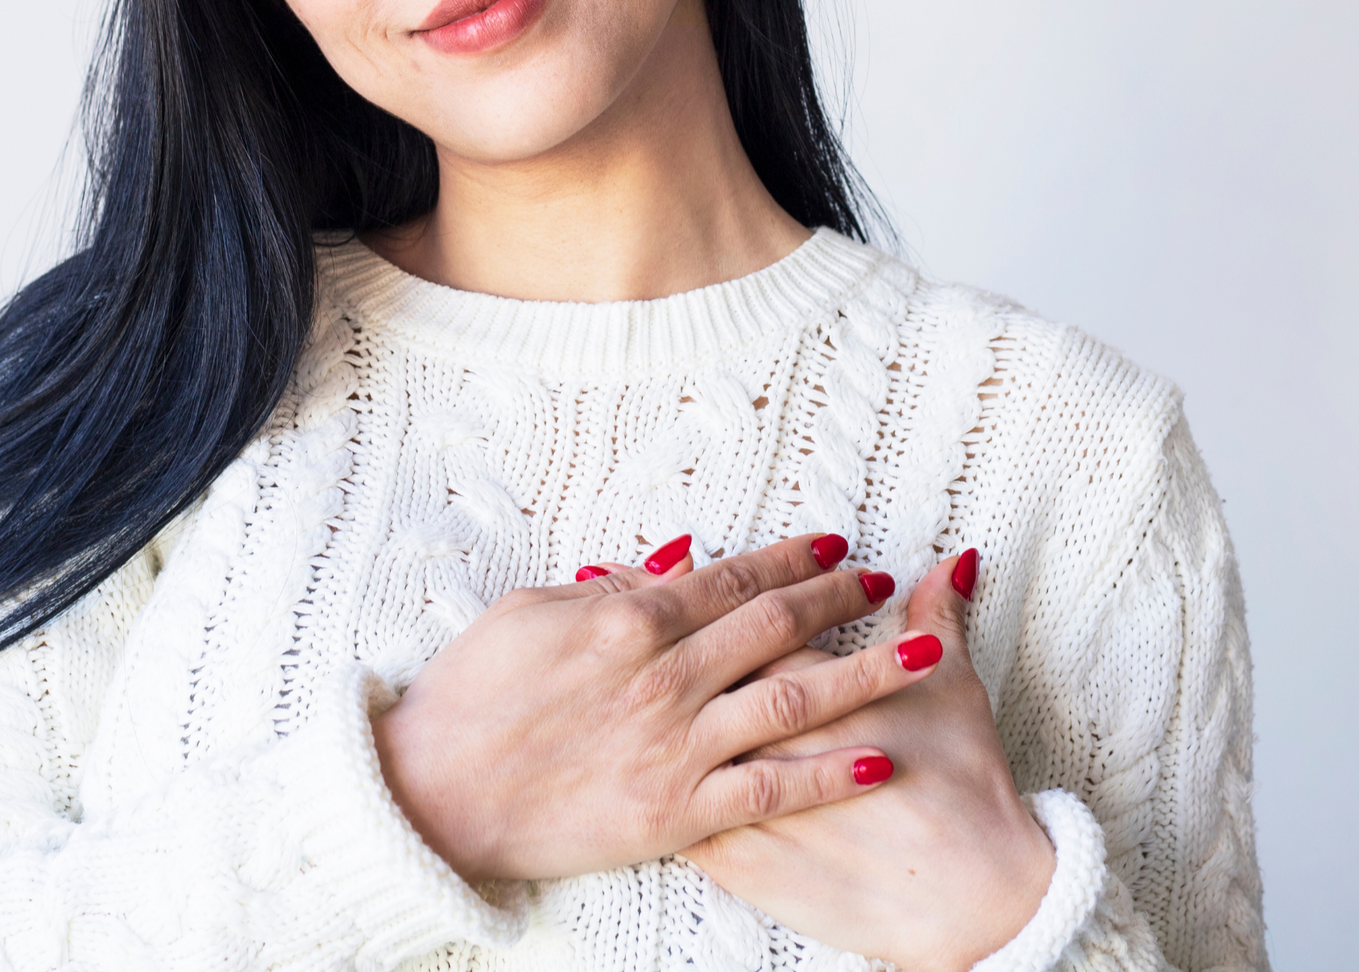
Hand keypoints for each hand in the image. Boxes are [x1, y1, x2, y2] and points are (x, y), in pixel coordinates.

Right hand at [370, 533, 947, 881]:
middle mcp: (666, 676)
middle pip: (776, 625)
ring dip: (865, 674)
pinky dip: (828, 773)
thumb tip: (676, 558)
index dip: (791, 559)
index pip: (732, 577)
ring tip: (923, 656)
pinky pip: (771, 788)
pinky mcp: (677, 811)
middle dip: (841, 601)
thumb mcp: (530, 613)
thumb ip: (609, 587)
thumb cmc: (470, 697)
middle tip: (883, 586)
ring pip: (793, 698)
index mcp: (629, 621)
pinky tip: (879, 759)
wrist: (434, 794)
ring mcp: (676, 745)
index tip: (835, 547)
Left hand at [682, 551, 1055, 971]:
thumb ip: (937, 616)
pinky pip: (678, 813)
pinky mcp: (733, 858)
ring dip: (674, 719)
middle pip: (705, 678)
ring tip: (678, 705)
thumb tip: (949, 564)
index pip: (755, 627)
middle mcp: (761, 738)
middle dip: (699, 656)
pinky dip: (670, 787)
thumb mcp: (954, 688)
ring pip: (680, 742)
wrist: (971, 896)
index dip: (752, 611)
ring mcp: (739, 800)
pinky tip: (669, 771)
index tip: (751, 605)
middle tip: (702, 647)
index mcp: (808, 687)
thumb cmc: (966, 789)